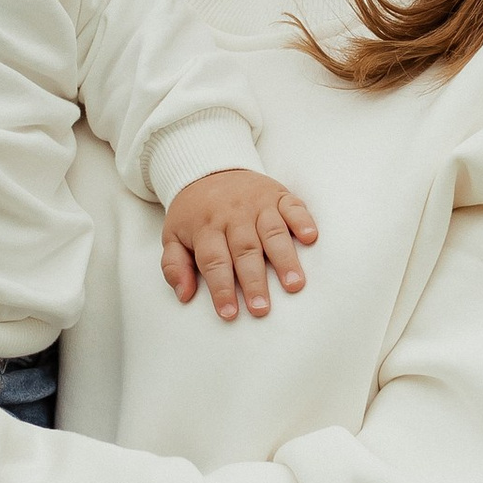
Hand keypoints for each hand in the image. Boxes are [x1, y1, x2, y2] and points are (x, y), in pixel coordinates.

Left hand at [161, 168, 318, 319]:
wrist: (208, 168)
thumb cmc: (193, 212)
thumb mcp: (172, 236)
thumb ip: (174, 266)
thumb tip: (184, 295)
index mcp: (206, 227)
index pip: (214, 261)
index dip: (221, 288)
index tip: (229, 313)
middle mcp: (233, 215)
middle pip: (245, 251)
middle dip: (254, 281)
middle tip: (262, 308)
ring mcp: (258, 203)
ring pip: (272, 232)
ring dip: (285, 258)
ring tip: (294, 284)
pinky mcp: (278, 194)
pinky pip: (293, 206)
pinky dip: (303, 220)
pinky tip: (310, 238)